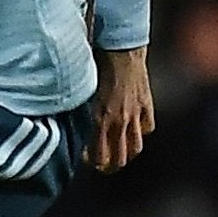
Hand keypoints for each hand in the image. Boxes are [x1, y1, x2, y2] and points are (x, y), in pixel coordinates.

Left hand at [88, 45, 154, 171]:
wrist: (119, 51)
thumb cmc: (94, 68)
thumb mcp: (81, 95)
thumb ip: (80, 114)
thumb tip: (71, 130)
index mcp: (99, 119)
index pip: (100, 157)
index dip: (93, 162)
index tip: (86, 159)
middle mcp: (119, 121)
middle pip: (120, 159)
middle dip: (110, 165)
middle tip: (102, 165)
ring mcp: (135, 115)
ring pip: (135, 148)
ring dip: (126, 152)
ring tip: (118, 152)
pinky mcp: (146, 106)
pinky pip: (146, 129)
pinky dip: (140, 132)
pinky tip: (131, 129)